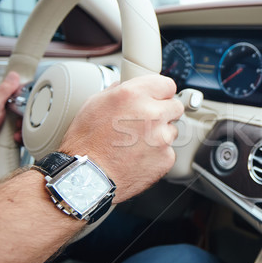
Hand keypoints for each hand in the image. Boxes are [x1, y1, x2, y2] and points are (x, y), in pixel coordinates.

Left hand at [0, 72, 20, 163]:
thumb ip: (4, 91)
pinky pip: (23, 135)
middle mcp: (5, 111)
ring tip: (15, 132)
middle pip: (26, 110)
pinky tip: (14, 138)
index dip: (27, 98)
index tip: (30, 104)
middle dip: (26, 118)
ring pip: (25, 124)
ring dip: (23, 130)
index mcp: (0, 101)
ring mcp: (7, 124)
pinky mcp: (10, 135)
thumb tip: (13, 76)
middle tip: (19, 121)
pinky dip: (21, 138)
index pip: (20, 94)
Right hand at [59, 74, 183, 202]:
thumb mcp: (94, 103)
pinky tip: (138, 157)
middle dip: (164, 112)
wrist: (87, 177)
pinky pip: (168, 151)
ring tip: (137, 143)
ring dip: (160, 134)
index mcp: (134, 95)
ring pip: (172, 130)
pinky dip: (157, 154)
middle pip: (175, 106)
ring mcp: (161, 137)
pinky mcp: (166, 158)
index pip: (167, 84)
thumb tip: (127, 85)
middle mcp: (151, 114)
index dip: (161, 92)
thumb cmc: (85, 142)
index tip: (157, 98)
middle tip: (146, 122)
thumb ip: (118, 91)